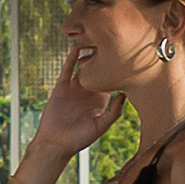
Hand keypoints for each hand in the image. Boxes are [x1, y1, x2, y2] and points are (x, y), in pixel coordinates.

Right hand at [26, 42, 125, 169]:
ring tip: (96, 39)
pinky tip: (77, 48)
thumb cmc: (79, 139)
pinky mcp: (61, 87)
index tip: (128, 57)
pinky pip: (67, 70)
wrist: (55, 143)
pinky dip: (71, 59)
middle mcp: (88, 91)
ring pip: (83, 66)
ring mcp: (74, 88)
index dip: (119, 70)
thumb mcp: (101, 126)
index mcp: (100, 100)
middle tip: (114, 41)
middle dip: (105, 57)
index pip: (111, 80)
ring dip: (88, 54)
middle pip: (98, 69)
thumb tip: (125, 94)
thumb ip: (114, 112)